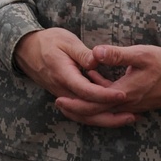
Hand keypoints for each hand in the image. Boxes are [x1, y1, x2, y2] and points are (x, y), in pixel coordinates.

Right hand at [14, 29, 137, 126]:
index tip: (123, 94)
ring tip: (128, 117)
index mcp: (63, 74)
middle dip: (110, 117)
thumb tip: (98, 61)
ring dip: (106, 119)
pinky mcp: (65, 97)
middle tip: (133, 116)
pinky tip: (113, 110)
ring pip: (84, 115)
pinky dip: (97, 115)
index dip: (105, 95)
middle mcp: (62, 90)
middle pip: (86, 112)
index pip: (86, 91)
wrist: (27, 49)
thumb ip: (83, 53)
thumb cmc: (48, 41)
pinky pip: (81, 111)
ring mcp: (62, 95)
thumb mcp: (66, 41)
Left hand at [54, 44, 160, 127]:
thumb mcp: (142, 55)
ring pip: (104, 110)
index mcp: (124, 93)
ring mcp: (132, 104)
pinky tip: (96, 80)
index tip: (59, 98)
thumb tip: (95, 52)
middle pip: (96, 112)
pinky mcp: (136, 101)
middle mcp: (126, 103)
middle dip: (76, 109)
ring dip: (88, 104)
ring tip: (71, 96)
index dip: (75, 103)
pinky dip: (101, 97)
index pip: (94, 104)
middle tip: (58, 102)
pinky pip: (114, 104)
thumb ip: (118, 54)